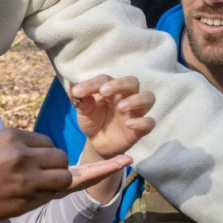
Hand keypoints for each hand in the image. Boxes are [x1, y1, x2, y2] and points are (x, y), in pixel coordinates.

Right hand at [0, 128, 130, 222]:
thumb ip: (15, 145)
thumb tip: (42, 150)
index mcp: (11, 137)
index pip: (48, 142)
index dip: (45, 153)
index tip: (36, 162)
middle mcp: (22, 156)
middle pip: (61, 158)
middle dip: (56, 167)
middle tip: (43, 175)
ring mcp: (25, 180)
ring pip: (63, 179)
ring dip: (57, 183)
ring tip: (41, 187)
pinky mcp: (24, 202)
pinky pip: (49, 197)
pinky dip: (45, 197)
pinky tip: (29, 197)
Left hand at [68, 75, 150, 203]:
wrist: (98, 143)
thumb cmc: (93, 121)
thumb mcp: (84, 112)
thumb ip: (81, 101)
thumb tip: (73, 90)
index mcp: (111, 89)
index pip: (105, 79)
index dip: (91, 84)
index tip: (77, 92)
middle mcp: (126, 96)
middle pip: (132, 82)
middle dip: (119, 84)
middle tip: (104, 92)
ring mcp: (135, 112)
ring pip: (148, 98)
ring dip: (136, 100)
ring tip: (120, 107)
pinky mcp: (141, 128)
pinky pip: (149, 122)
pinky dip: (141, 122)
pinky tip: (128, 125)